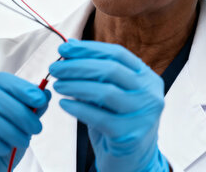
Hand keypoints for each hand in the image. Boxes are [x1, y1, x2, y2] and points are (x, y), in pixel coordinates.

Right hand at [0, 72, 50, 171]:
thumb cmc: (0, 141)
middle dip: (19, 111)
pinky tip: (5, 148)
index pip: (0, 79)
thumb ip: (31, 108)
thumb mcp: (20, 124)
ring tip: (24, 141)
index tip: (40, 99)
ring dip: (9, 129)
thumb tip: (46, 93)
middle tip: (36, 127)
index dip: (21, 87)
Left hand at [49, 39, 168, 171]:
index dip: (89, 49)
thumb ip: (96, 72)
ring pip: (105, 92)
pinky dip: (78, 108)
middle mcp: (150, 93)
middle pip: (110, 70)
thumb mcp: (110, 93)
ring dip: (75, 85)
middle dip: (78, 65)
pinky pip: (98, 116)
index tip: (64, 49)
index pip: (117, 54)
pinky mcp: (129, 134)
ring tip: (57, 85)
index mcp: (147, 77)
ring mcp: (142, 114)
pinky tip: (63, 104)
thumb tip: (70, 46)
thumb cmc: (118, 121)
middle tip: (55, 68)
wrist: (133, 161)